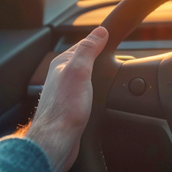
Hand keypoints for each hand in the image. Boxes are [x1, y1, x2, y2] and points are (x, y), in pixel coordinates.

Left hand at [22, 27, 107, 171]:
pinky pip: (85, 91)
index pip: (83, 44)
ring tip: (110, 70)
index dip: (98, 40)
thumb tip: (99, 32)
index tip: (111, 35)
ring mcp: (66, 92)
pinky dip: (95, 88)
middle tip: (115, 53)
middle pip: (83, 60)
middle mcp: (62, 77)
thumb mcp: (79, 71)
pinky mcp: (72, 108)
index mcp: (62, 64)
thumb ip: (88, 50)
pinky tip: (101, 94)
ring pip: (85, 76)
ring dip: (97, 73)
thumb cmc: (65, 108)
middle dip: (98, 56)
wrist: (56, 140)